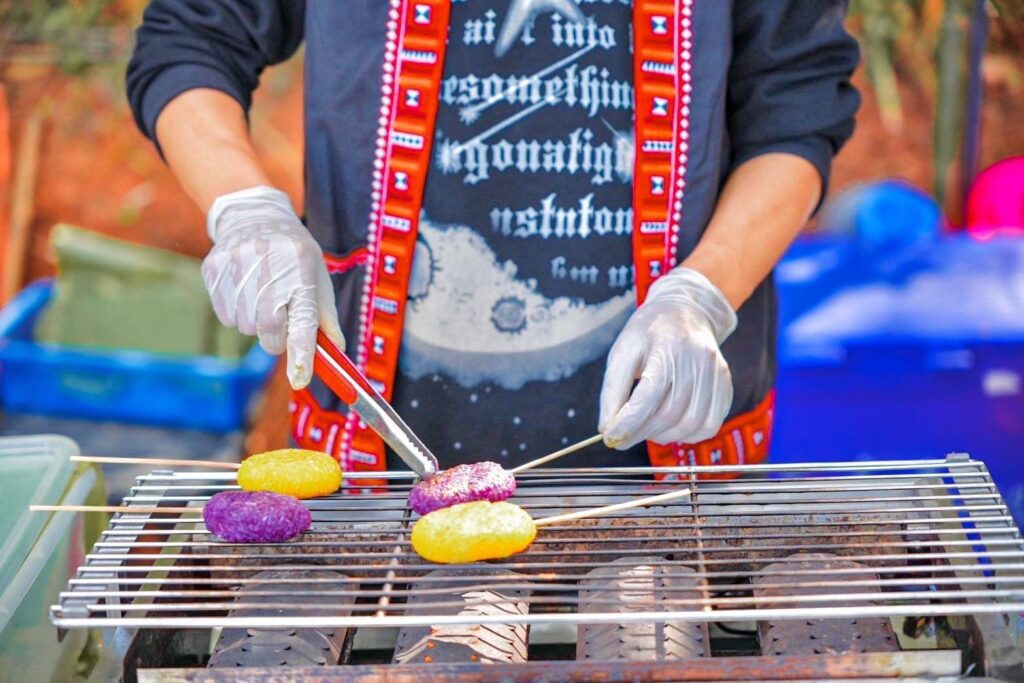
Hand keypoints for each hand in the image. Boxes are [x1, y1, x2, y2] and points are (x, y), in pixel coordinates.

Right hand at [202, 186, 343, 388]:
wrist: (254, 215)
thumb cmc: (294, 253)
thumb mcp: (317, 275)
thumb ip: (325, 315)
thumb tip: (336, 350)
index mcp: (301, 266)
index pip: (303, 317)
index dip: (302, 351)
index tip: (301, 378)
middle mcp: (268, 263)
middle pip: (269, 329)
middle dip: (276, 337)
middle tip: (280, 321)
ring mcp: (237, 265)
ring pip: (245, 326)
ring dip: (256, 324)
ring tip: (261, 297)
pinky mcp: (214, 269)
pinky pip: (225, 317)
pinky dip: (236, 315)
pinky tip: (244, 291)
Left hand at [599, 267, 737, 449]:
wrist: (685, 312)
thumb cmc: (649, 332)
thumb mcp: (623, 352)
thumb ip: (613, 390)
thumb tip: (607, 428)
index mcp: (669, 346)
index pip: (649, 396)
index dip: (628, 424)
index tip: (611, 438)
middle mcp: (699, 360)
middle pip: (669, 414)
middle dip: (641, 433)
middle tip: (623, 437)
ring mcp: (717, 374)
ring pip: (691, 425)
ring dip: (663, 436)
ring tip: (645, 429)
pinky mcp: (725, 386)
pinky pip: (709, 424)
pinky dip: (687, 434)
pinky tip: (670, 426)